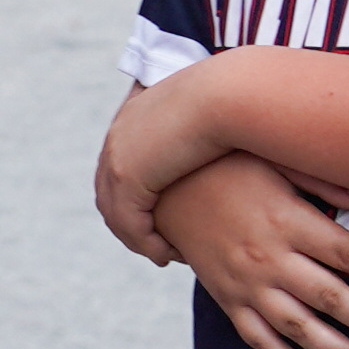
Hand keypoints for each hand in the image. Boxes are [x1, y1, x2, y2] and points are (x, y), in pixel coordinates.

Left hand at [90, 66, 233, 258]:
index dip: (137, 193)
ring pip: (116, 212)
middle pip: (111, 192)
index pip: (123, 163)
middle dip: (131, 223)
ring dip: (138, 239)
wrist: (227, 94)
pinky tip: (170, 254)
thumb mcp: (216, 114)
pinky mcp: (127, 176)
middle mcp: (118, 137)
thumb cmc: (237, 102)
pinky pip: (130, 222)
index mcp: (134, 117)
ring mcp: (118, 157)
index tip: (158, 216)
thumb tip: (226, 138)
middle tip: (156, 244)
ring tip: (165, 254)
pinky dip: (147, 243)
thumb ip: (210, 127)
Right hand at [155, 153, 348, 348]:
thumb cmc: (231, 166)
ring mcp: (246, 286)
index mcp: (288, 221)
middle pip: (330, 298)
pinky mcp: (228, 302)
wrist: (164, 187)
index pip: (348, 255)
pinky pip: (262, 342)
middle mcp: (268, 259)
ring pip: (299, 329)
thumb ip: (324, 180)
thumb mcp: (277, 161)